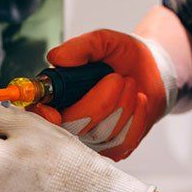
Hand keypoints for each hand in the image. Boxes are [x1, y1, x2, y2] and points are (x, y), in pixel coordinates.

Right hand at [46, 29, 177, 159]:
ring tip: (129, 84)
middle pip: (75, 127)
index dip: (42, 119)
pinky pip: (124, 141)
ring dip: (124, 104)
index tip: (54, 113)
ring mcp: (92, 140)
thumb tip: (56, 58)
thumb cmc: (122, 56)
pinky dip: (137, 117)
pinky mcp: (115, 150)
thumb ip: (81, 47)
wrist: (153, 70)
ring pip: (103, 134)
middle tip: (117, 78)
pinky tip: (138, 101)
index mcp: (58, 95)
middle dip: (101, 102)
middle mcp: (70, 122)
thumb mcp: (103, 41)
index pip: (38, 115)